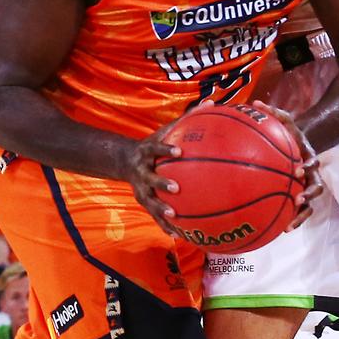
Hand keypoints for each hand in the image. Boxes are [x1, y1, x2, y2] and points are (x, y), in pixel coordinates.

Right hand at [128, 103, 213, 233]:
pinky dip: (165, 226)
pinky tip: (179, 235)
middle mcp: (141, 171)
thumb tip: (213, 102)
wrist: (125, 160)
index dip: (166, 150)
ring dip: (161, 210)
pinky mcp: (143, 202)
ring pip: (150, 201)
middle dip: (161, 184)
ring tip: (175, 217)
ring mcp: (140, 188)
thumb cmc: (155, 144)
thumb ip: (189, 118)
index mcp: (147, 151)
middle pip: (149, 179)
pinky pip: (155, 216)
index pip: (156, 149)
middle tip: (176, 188)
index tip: (179, 151)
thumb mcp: (167, 130)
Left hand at [252, 99, 322, 229]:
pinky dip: (289, 220)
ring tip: (288, 227)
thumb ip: (272, 113)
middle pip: (316, 187)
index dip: (309, 165)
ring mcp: (307, 187)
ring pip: (309, 206)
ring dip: (300, 217)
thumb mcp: (284, 120)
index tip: (299, 169)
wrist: (300, 144)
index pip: (313, 161)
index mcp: (309, 156)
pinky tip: (277, 230)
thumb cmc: (289, 132)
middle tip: (298, 199)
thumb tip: (255, 103)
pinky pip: (296, 211)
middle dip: (308, 195)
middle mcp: (312, 174)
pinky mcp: (299, 197)